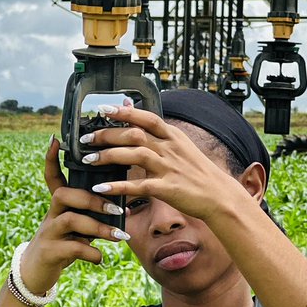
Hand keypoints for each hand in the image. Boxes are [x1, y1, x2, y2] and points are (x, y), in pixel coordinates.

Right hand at [19, 137, 129, 294]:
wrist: (37, 273)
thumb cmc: (64, 244)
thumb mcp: (77, 228)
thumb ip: (93, 216)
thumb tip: (124, 208)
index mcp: (59, 206)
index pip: (52, 177)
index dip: (51, 159)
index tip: (55, 140)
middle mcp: (51, 215)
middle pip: (65, 194)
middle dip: (93, 200)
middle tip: (117, 209)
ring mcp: (48, 232)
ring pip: (71, 219)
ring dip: (98, 227)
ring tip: (119, 236)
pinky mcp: (50, 251)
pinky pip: (72, 247)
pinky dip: (91, 253)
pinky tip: (101, 259)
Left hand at [77, 103, 244, 223]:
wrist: (219, 196)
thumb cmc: (198, 172)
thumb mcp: (181, 146)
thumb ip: (156, 131)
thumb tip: (132, 110)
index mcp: (173, 136)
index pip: (146, 118)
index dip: (123, 112)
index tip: (102, 109)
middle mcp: (170, 149)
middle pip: (134, 134)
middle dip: (107, 134)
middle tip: (86, 138)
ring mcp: (169, 168)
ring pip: (134, 155)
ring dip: (108, 156)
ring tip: (89, 160)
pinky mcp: (167, 189)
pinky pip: (138, 185)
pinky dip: (118, 186)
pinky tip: (101, 188)